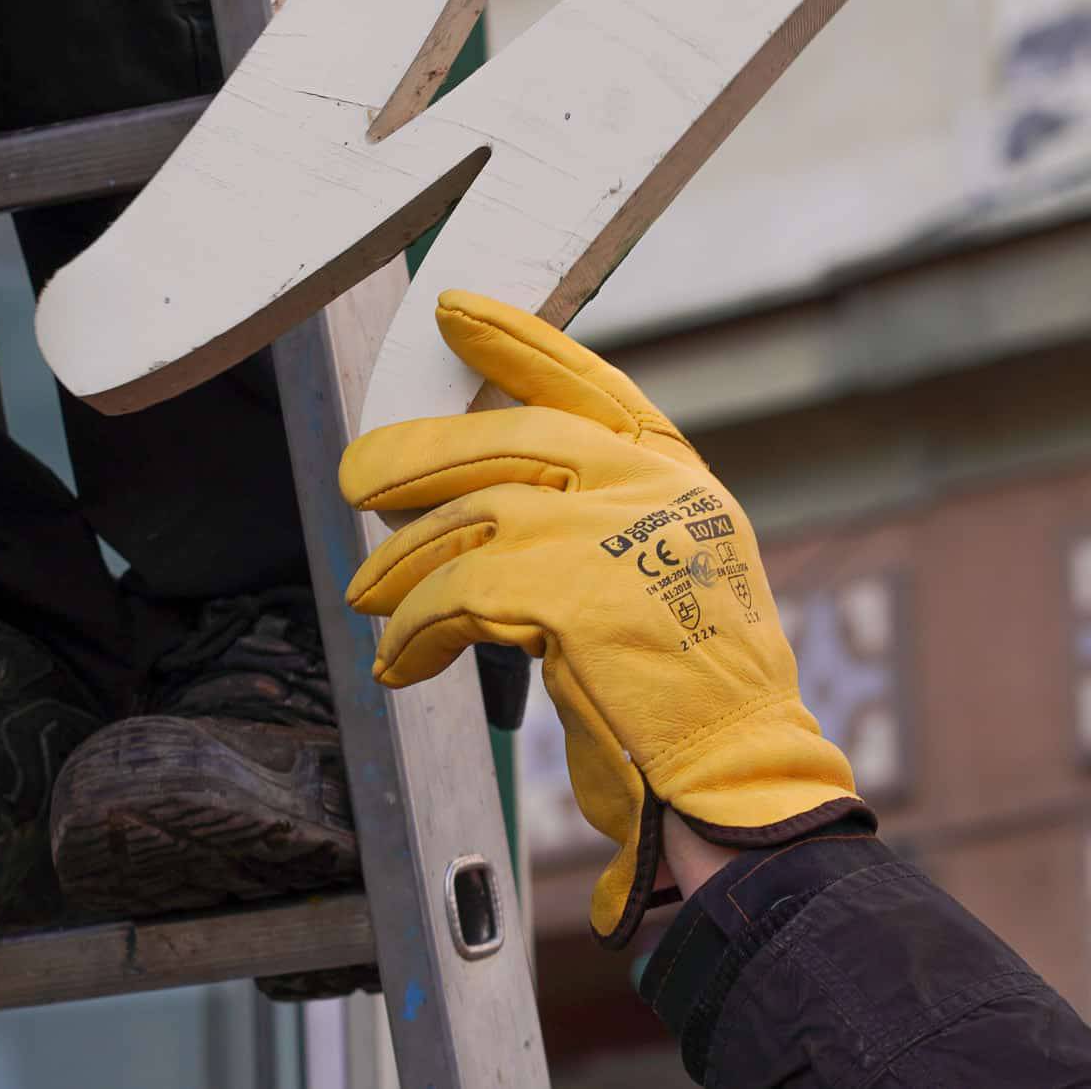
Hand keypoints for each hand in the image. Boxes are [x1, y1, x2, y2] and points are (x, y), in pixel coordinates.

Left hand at [338, 292, 862, 944]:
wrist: (731, 776)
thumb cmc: (687, 698)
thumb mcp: (661, 576)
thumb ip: (597, 520)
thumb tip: (484, 490)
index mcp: (675, 476)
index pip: (587, 381)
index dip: (517, 343)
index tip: (459, 314)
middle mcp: (650, 488)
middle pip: (507, 436)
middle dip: (418, 453)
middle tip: (360, 472)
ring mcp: (611, 533)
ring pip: (467, 515)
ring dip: (401, 560)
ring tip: (369, 593)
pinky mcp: (570, 593)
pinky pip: (454, 591)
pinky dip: (412, 628)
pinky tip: (400, 659)